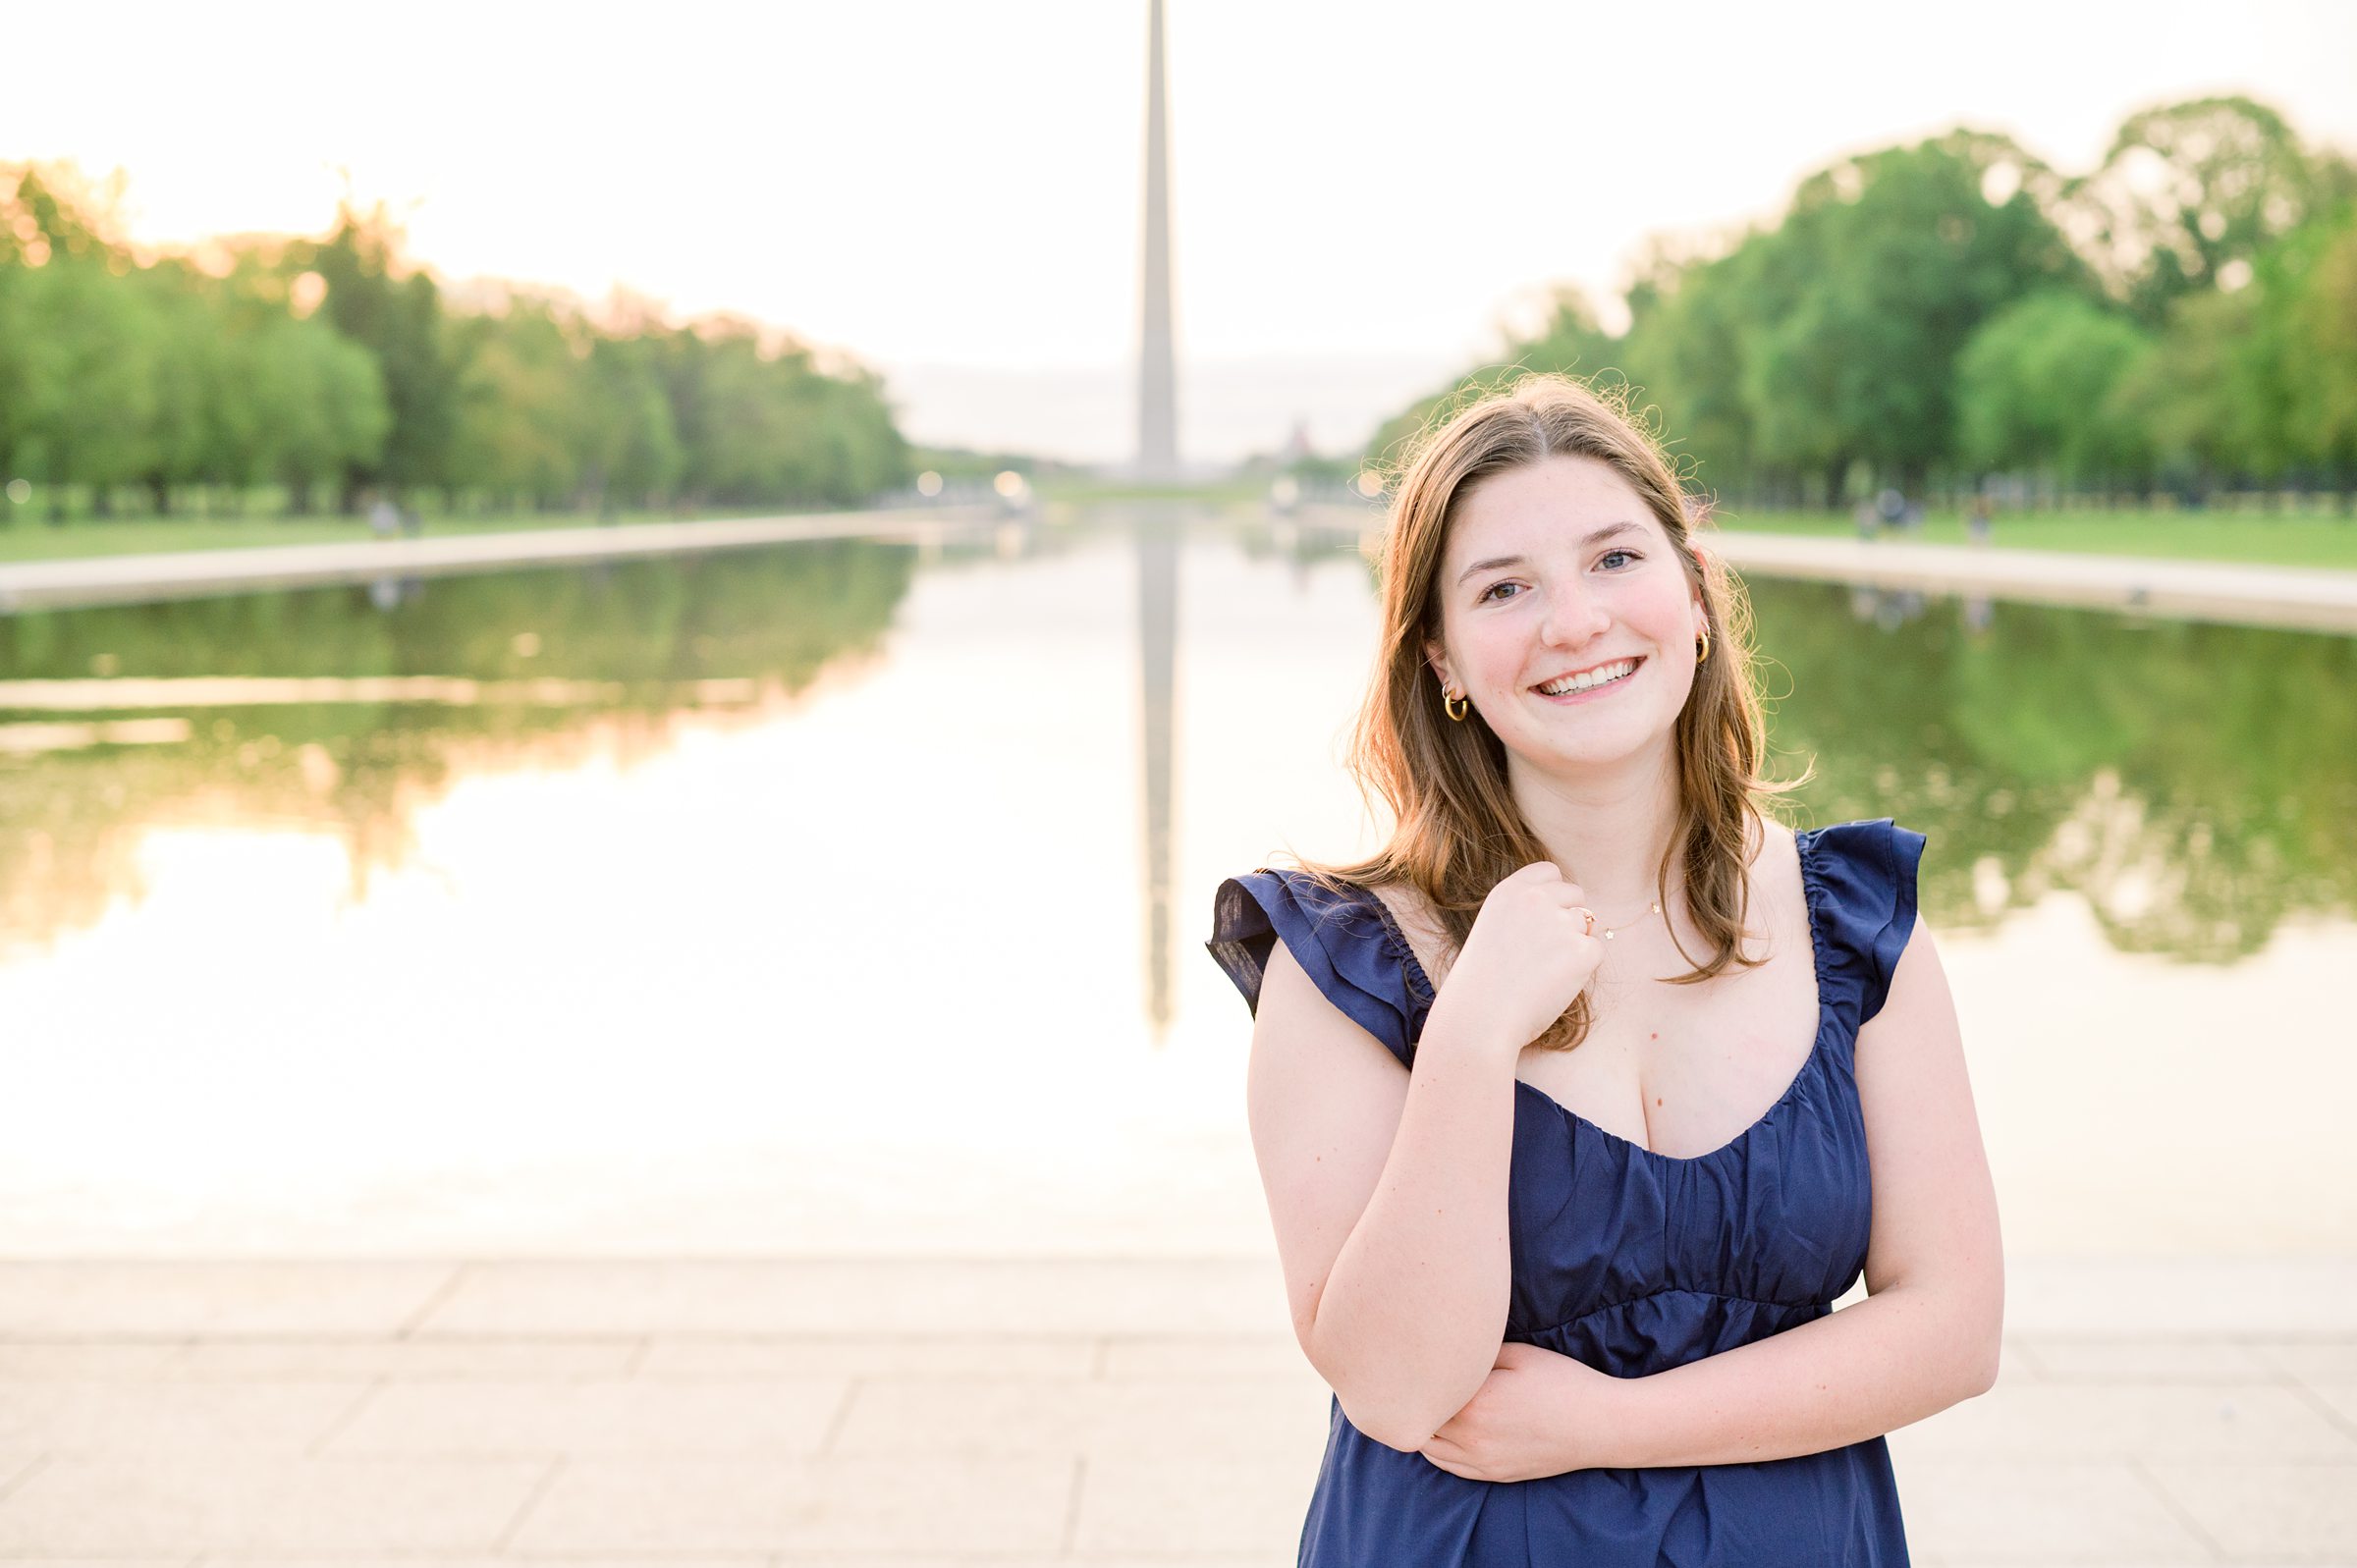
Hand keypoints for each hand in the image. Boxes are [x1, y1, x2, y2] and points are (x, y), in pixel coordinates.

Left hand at [1417, 1341, 1622, 1481]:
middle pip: (1420, 1422)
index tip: (1411, 1360)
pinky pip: (1449, 1466)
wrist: (1600, 1425)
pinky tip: (1441, 1430)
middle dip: (1415, 1401)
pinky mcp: (1494, 1474)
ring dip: (1422, 1426)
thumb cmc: (1563, 1382)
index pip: (1423, 1393)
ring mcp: (1483, 1461)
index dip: (1414, 1376)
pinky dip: (1436, 1449)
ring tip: (1425, 1403)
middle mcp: (1472, 1438)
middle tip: (1413, 1380)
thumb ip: (1476, 1354)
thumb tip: (1447, 1352)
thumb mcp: (1519, 1354)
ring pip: (1428, 1448)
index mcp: (1475, 1403)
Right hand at [1439, 861, 1606, 1051]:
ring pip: (1587, 924)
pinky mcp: (1581, 950)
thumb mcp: (1494, 929)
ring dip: (1574, 945)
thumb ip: (1525, 912)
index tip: (1544, 918)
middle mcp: (1536, 899)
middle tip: (1546, 952)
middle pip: (1575, 895)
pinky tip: (1554, 983)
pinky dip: (1582, 969)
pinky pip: (1595, 951)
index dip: (1553, 895)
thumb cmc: (1484, 983)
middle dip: (1569, 918)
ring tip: (1543, 972)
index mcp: (1510, 891)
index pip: (1549, 872)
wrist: (1480, 1016)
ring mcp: (1560, 923)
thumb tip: (1567, 912)